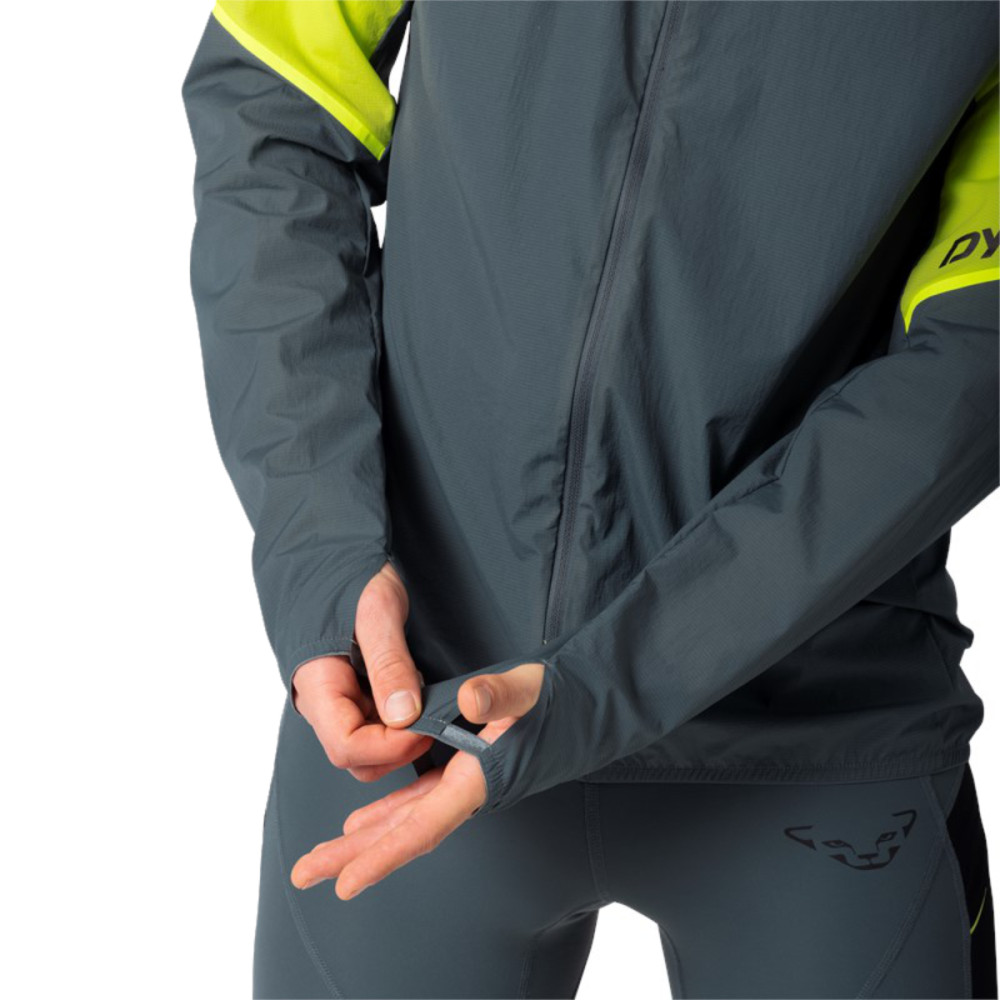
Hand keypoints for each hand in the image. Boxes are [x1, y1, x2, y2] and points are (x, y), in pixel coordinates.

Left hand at [290, 660, 545, 898]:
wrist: (594, 702)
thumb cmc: (565, 698)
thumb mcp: (533, 689)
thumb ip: (501, 694)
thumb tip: (471, 698)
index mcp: (482, 779)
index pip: (424, 827)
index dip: (383, 856)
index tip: (345, 883)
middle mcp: (471, 790)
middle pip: (405, 833)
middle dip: (355, 855)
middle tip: (306, 874)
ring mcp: (469, 783)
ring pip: (409, 820)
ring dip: (369, 838)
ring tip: (328, 855)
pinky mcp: (470, 770)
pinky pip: (422, 801)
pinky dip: (393, 812)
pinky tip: (366, 821)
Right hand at [292, 560, 432, 780]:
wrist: (336, 557)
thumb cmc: (351, 577)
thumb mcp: (377, 612)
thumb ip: (389, 663)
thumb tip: (404, 716)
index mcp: (317, 685)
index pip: (346, 746)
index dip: (390, 747)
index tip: (426, 726)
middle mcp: (323, 703)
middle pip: (356, 756)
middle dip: (398, 747)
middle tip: (432, 716)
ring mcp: (338, 701)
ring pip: (367, 747)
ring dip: (400, 736)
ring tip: (420, 694)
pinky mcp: (354, 695)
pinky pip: (375, 726)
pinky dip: (399, 721)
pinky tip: (414, 690)